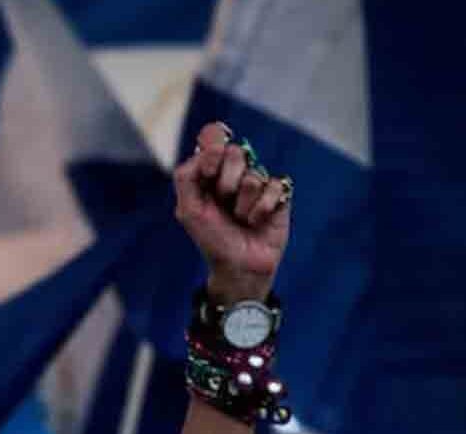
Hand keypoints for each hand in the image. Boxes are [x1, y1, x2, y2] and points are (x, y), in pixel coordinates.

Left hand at [173, 121, 291, 302]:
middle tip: (223, 203)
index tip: (210, 171)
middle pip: (235, 152)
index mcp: (209, 170)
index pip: (213, 135)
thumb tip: (204, 152)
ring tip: (240, 218)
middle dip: (226, 184)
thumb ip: (186, 177)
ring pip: (253, 175)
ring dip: (242, 204)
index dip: (213, 147)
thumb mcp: (188, 210)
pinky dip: (261, 209)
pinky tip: (256, 221)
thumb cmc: (212, 238)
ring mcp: (257, 181)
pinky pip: (273, 186)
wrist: (238, 266)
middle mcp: (234, 171)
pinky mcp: (278, 193)